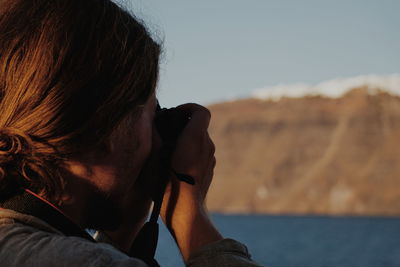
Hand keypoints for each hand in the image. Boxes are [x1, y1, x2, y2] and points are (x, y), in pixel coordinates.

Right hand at [160, 103, 221, 261]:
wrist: (185, 211)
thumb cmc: (167, 184)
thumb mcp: (153, 157)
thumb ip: (153, 134)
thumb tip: (151, 120)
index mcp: (196, 138)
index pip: (201, 111)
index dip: (188, 107)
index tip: (174, 114)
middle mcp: (207, 146)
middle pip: (199, 126)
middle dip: (183, 125)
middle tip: (166, 133)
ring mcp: (210, 159)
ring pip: (200, 141)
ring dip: (186, 140)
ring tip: (168, 151)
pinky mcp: (209, 170)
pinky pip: (201, 154)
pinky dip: (190, 153)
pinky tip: (175, 166)